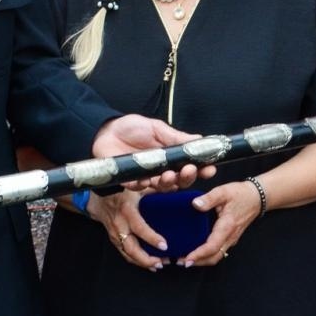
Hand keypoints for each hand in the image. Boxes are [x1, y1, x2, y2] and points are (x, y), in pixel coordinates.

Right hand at [87, 190, 165, 270]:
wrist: (99, 198)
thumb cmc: (120, 191)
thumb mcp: (137, 187)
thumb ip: (155, 189)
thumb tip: (175, 188)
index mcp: (127, 211)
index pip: (139, 228)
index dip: (152, 238)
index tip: (164, 246)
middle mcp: (120, 225)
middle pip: (131, 248)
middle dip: (146, 259)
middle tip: (161, 263)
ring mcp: (115, 234)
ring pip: (127, 254)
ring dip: (142, 263)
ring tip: (157, 266)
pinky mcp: (114, 240)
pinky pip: (125, 254)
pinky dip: (136, 261)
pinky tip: (148, 265)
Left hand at [93, 115, 208, 189]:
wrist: (106, 130)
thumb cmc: (132, 128)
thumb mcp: (157, 128)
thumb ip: (176, 137)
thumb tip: (200, 139)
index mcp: (171, 157)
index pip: (190, 167)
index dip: (202, 170)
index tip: (210, 168)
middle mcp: (161, 169)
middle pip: (180, 181)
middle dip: (188, 178)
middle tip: (190, 170)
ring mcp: (146, 176)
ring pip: (162, 187)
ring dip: (169, 183)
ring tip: (169, 174)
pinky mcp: (129, 180)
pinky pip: (139, 187)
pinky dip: (144, 185)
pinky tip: (146, 179)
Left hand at [177, 181, 263, 267]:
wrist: (256, 197)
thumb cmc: (240, 194)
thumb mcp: (223, 192)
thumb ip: (209, 198)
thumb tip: (195, 204)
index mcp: (227, 227)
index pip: (212, 246)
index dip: (199, 255)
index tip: (186, 259)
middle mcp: (230, 237)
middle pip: (214, 257)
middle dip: (198, 262)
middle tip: (181, 262)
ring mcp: (231, 239)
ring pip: (217, 256)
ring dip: (202, 261)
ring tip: (186, 259)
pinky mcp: (231, 238)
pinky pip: (219, 251)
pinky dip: (207, 255)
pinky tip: (197, 251)